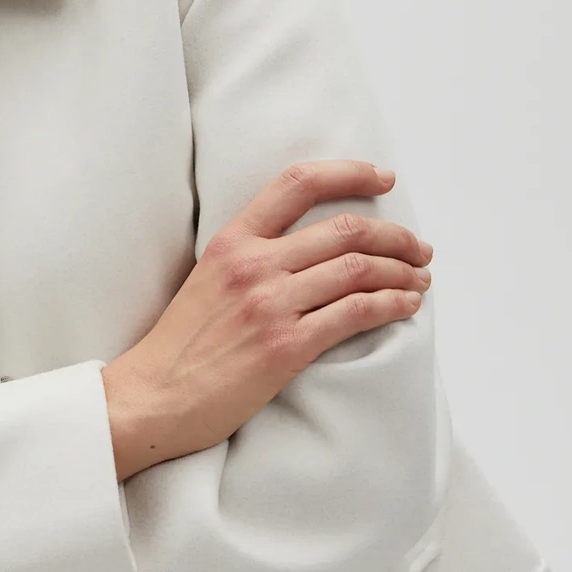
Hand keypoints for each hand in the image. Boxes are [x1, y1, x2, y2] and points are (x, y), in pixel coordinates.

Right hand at [102, 160, 431, 482]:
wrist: (151, 398)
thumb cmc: (179, 347)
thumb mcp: (206, 280)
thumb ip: (250, 259)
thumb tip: (306, 251)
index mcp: (231, 242)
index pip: (298, 183)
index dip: (350, 173)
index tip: (384, 177)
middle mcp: (253, 265)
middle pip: (345, 230)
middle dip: (396, 236)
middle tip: (418, 248)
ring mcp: (270, 305)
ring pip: (358, 269)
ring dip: (402, 272)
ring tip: (420, 279)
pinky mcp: (286, 346)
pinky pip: (356, 313)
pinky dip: (392, 304)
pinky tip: (406, 306)